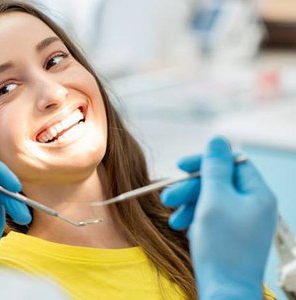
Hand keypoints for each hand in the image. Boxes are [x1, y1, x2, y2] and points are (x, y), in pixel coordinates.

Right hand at [161, 136, 277, 298]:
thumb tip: (217, 138)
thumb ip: (214, 167)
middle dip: (190, 187)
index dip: (206, 161)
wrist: (225, 291)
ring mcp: (243, 221)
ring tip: (172, 217)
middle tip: (167, 197)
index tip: (180, 166)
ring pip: (212, 199)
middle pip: (219, 182)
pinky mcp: (232, 235)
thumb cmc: (221, 246)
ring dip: (188, 204)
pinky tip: (181, 227)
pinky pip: (212, 216)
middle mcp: (254, 205)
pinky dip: (194, 217)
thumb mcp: (214, 199)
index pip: (233, 163)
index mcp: (258, 194)